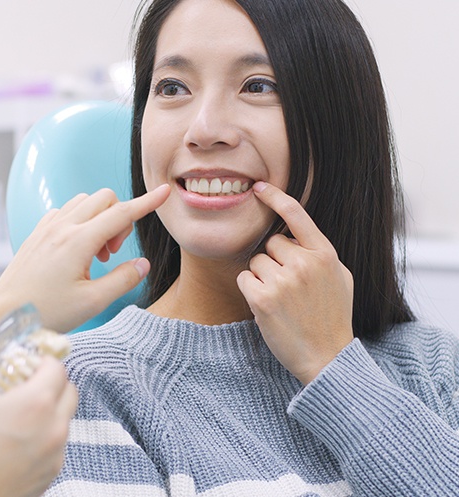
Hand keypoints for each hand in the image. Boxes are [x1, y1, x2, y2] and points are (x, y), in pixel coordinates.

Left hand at [0, 184, 170, 331]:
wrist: (2, 316)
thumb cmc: (46, 312)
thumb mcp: (93, 302)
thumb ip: (123, 279)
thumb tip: (143, 264)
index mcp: (78, 242)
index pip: (122, 213)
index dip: (147, 203)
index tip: (164, 193)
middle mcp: (62, 227)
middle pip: (104, 199)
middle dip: (119, 219)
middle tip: (112, 253)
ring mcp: (47, 228)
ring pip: (84, 202)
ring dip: (100, 219)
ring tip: (95, 254)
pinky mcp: (37, 233)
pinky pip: (66, 211)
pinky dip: (81, 221)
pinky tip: (77, 249)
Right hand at [0, 336, 77, 496]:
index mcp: (37, 403)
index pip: (57, 368)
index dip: (42, 361)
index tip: (25, 364)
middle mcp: (55, 428)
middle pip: (69, 391)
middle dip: (52, 383)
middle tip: (25, 385)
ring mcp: (55, 454)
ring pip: (65, 420)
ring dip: (51, 410)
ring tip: (19, 414)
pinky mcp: (50, 476)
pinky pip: (57, 446)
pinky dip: (46, 437)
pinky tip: (18, 441)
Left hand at [237, 182, 353, 384]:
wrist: (327, 357)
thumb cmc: (333, 317)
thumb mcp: (340, 278)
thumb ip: (320, 253)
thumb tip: (297, 235)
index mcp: (325, 254)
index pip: (296, 215)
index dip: (275, 197)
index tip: (259, 187)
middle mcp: (304, 263)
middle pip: (270, 244)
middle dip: (273, 261)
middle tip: (288, 286)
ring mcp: (283, 281)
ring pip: (255, 262)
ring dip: (262, 277)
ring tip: (281, 299)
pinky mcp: (263, 299)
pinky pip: (244, 279)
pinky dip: (250, 290)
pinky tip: (267, 306)